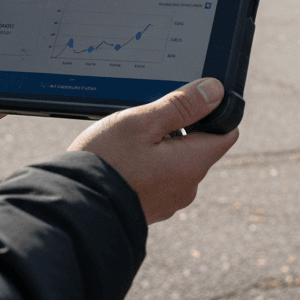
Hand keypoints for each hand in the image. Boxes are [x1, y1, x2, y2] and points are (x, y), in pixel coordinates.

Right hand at [68, 78, 237, 223]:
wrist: (72, 208)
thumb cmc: (105, 163)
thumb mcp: (142, 122)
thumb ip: (182, 105)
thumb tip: (215, 90)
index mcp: (193, 164)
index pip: (227, 132)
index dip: (214, 114)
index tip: (189, 105)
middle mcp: (187, 187)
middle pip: (199, 147)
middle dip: (180, 131)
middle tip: (146, 123)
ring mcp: (169, 201)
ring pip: (176, 163)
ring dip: (160, 150)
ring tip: (128, 145)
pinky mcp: (150, 209)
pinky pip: (159, 180)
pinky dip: (147, 168)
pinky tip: (123, 163)